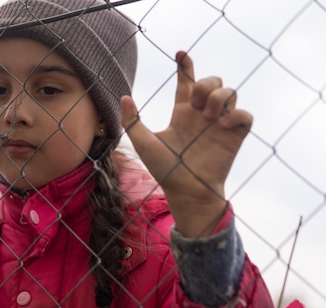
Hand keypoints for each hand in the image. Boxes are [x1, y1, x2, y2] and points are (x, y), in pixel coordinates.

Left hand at [121, 51, 252, 236]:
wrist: (185, 191)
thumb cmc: (165, 170)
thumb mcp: (144, 144)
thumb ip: (132, 121)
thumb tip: (124, 97)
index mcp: (182, 113)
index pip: (186, 83)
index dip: (185, 67)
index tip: (180, 53)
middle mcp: (202, 115)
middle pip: (213, 81)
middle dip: (206, 83)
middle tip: (194, 104)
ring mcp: (220, 124)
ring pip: (231, 92)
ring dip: (219, 98)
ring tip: (206, 116)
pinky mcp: (235, 136)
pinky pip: (245, 115)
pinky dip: (237, 114)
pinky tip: (222, 124)